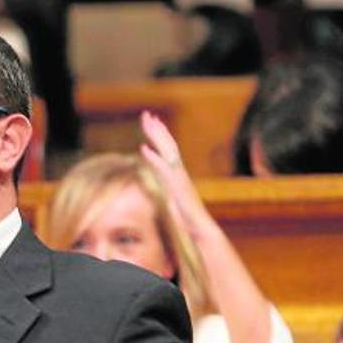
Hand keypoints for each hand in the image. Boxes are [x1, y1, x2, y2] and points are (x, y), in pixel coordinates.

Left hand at [138, 111, 210, 236]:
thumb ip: (168, 186)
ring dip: (156, 136)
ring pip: (167, 151)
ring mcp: (179, 178)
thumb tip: (163, 180)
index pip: (168, 148)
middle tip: (146, 114)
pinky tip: (143, 149)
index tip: (152, 121)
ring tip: (147, 122)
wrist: (199, 228)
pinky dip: (154, 159)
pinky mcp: (177, 187)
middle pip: (167, 145)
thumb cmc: (186, 217)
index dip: (160, 134)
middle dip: (156, 129)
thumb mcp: (173, 198)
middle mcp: (178, 172)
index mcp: (177, 173)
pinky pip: (163, 170)